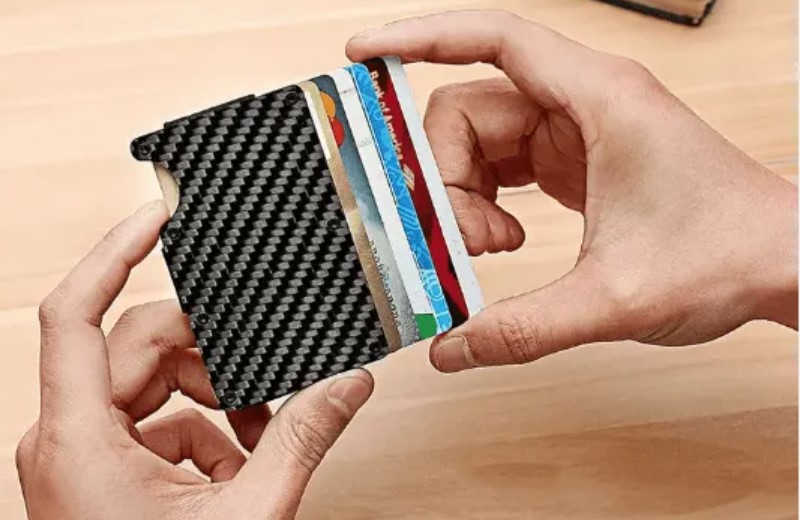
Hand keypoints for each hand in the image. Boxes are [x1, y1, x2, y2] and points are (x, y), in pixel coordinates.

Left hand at [16, 201, 373, 519]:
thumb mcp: (247, 515)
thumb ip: (301, 439)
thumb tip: (348, 384)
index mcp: (79, 440)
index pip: (76, 314)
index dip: (114, 251)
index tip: (159, 216)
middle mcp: (67, 437)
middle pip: (138, 346)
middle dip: (210, 355)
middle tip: (262, 383)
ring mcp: (81, 453)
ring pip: (150, 381)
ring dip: (213, 397)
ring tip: (258, 436)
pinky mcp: (101, 468)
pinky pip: (156, 419)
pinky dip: (203, 429)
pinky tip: (238, 462)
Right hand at [347, 10, 797, 371]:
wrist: (780, 262)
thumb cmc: (725, 255)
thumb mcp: (615, 299)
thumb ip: (525, 328)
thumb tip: (451, 347)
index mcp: (597, 99)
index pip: (493, 39)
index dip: (419, 38)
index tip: (362, 54)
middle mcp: (581, 103)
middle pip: (468, 109)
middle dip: (443, 175)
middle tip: (451, 239)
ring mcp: (574, 132)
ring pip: (479, 142)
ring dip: (462, 196)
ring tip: (486, 248)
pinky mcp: (571, 161)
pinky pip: (500, 167)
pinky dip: (483, 203)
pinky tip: (498, 242)